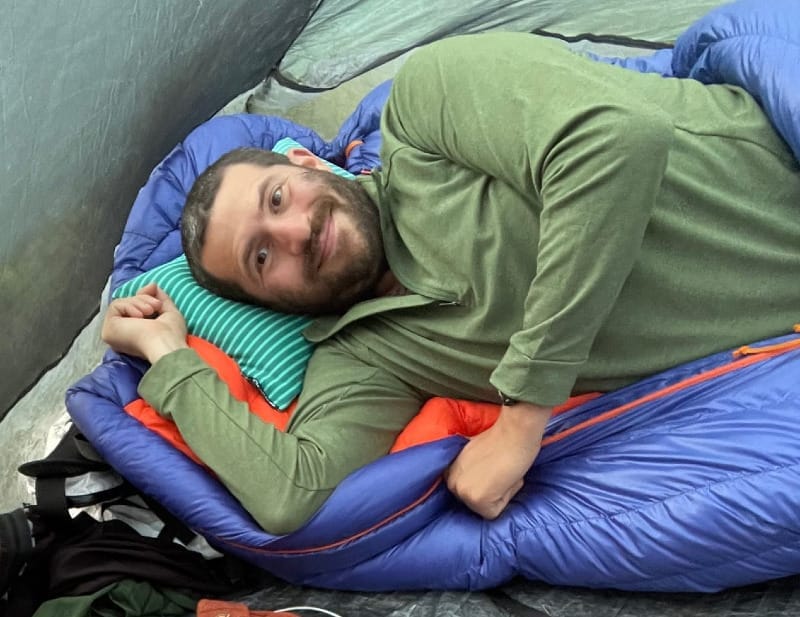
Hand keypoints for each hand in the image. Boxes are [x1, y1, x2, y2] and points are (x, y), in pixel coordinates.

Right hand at [101, 282, 187, 362]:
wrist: (165, 344)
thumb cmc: (171, 335)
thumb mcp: (169, 311)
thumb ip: (159, 298)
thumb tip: (152, 285)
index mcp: (138, 333)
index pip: (134, 308)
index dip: (143, 297)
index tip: (155, 295)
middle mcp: (124, 335)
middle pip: (128, 303)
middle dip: (144, 299)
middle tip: (155, 306)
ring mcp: (115, 333)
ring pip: (122, 303)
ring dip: (139, 302)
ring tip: (150, 311)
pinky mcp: (108, 330)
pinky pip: (116, 306)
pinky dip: (129, 306)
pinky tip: (140, 316)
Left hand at [445, 402, 550, 518]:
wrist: (514, 432)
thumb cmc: (500, 439)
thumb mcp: (473, 454)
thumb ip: (469, 470)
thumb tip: (477, 479)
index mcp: (449, 472)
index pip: (469, 491)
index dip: (486, 480)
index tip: (492, 466)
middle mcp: (451, 483)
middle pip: (476, 501)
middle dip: (490, 490)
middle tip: (499, 470)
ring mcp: (463, 493)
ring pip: (486, 508)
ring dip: (499, 494)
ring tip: (502, 472)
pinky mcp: (478, 500)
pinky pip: (495, 512)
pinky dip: (506, 498)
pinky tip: (506, 478)